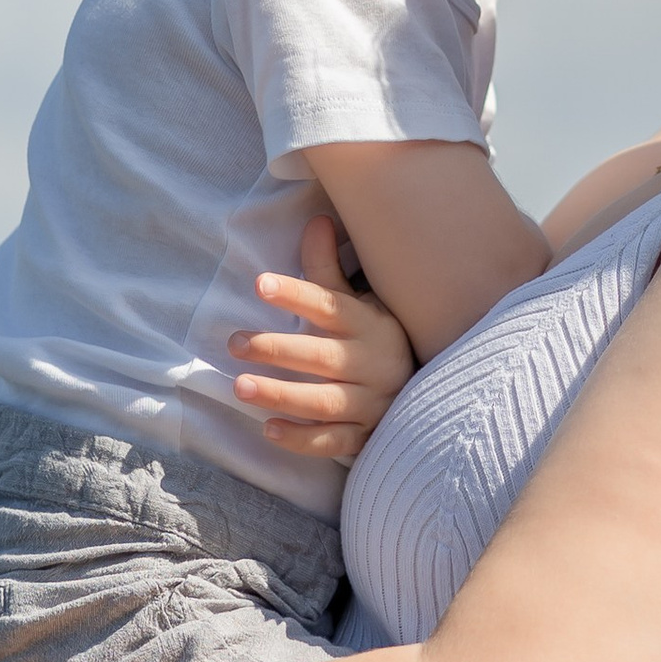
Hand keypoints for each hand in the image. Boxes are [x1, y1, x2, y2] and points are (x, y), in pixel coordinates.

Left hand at [227, 209, 416, 460]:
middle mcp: (372, 363)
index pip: (329, 306)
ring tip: (240, 387)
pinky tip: (269, 429)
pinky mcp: (365, 435)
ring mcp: (371, 403)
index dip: (297, 294)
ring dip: (281, 394)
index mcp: (369, 325)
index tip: (261, 284)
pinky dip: (302, 438)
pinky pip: (333, 441)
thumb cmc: (377, 340)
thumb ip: (329, 269)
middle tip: (235, 343)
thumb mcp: (359, 304)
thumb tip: (317, 220)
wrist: (426, 393)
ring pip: (325, 401)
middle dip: (276, 350)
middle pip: (322, 356)